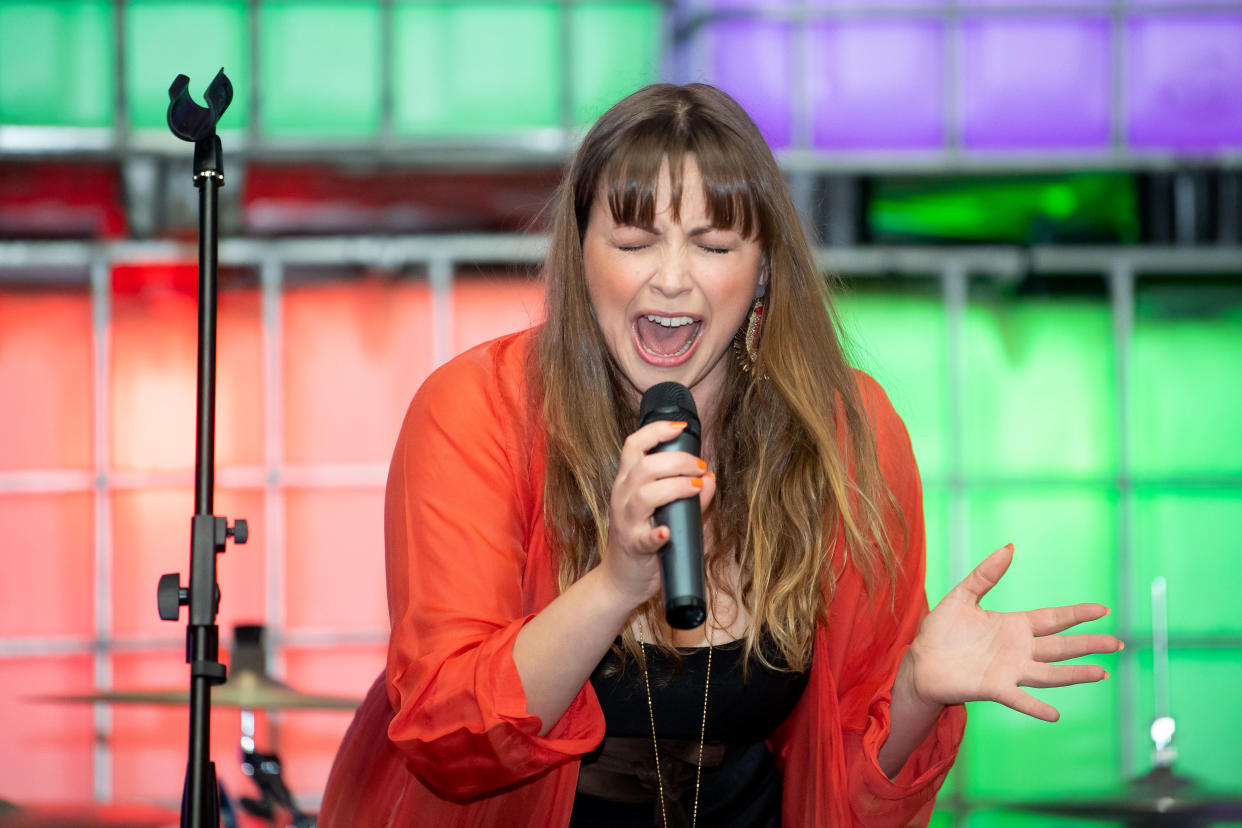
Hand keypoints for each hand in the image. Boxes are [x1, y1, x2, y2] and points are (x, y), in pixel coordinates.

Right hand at [599, 420, 715, 608]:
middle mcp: (622, 496)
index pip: (634, 446)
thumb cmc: (644, 537)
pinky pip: (643, 538)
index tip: (680, 427)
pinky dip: (656, 534)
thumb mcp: (665, 510)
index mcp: (627, 482)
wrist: (623, 579)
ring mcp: (626, 521)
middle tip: (700, 467)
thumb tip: (710, 478)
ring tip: (694, 487)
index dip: (656, 431)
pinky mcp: (633, 547)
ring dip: (673, 486)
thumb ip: (689, 495)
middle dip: (678, 460)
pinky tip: (667, 532)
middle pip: (645, 466)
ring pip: (644, 494)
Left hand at [905, 543, 1122, 721]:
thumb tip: (1009, 547)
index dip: (1077, 614)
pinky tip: (1055, 714)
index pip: (1053, 619)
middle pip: (1061, 646)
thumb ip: (985, 575)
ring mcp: (1009, 671)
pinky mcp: (993, 688)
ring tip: (1101, 673)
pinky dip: (1035, 707)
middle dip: (1089, 644)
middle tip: (1118, 644)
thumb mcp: (962, 596)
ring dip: (1074, 674)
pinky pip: (1019, 699)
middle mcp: (1018, 650)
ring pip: (1049, 674)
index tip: (1103, 609)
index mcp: (1014, 626)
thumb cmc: (941, 632)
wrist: (921, 662)